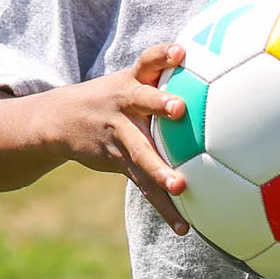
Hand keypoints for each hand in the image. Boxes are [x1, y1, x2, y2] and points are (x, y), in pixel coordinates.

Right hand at [55, 42, 190, 234]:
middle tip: (179, 109)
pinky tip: (183, 226)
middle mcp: (125, 105)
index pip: (148, 61)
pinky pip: (143, 185)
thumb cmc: (116, 94)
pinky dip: (164, 207)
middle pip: (142, 102)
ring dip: (159, 170)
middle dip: (159, 104)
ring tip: (179, 186)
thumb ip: (166, 72)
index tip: (180, 52)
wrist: (61, 119)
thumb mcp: (132, 77)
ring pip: (141, 152)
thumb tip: (218, 64)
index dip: (162, 55)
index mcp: (133, 81)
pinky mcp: (119, 162)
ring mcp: (119, 135)